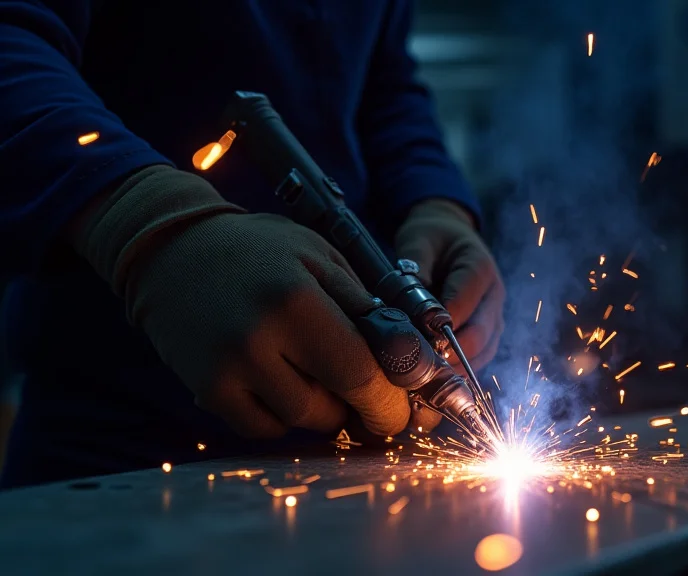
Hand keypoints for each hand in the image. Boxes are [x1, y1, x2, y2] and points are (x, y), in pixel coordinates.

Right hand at [73, 166, 424, 436]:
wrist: (175, 250)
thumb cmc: (262, 251)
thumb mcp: (323, 258)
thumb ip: (366, 308)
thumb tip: (411, 361)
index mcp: (297, 299)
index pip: (360, 374)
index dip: (388, 401)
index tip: (401, 408)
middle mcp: (258, 339)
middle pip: (332, 407)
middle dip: (359, 407)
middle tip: (366, 393)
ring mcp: (227, 369)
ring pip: (300, 420)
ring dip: (322, 408)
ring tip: (316, 371)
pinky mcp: (206, 389)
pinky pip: (263, 429)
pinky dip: (282, 415)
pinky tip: (281, 381)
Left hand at [394, 199, 504, 368]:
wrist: (449, 237)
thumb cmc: (433, 237)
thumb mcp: (418, 240)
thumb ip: (415, 268)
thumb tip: (408, 304)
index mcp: (480, 268)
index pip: (463, 303)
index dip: (439, 325)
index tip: (415, 338)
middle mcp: (494, 295)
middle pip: (480, 334)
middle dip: (449, 351)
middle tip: (419, 363)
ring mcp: (495, 315)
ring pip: (484, 351)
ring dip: (456, 365)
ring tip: (426, 374)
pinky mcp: (488, 331)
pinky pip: (479, 357)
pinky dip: (459, 368)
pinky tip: (435, 375)